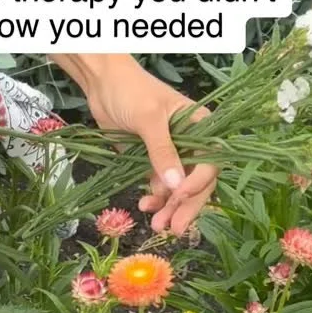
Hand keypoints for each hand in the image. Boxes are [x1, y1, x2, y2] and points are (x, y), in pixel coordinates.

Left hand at [56, 55, 216, 235]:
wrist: (101, 84)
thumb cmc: (131, 90)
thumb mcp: (148, 118)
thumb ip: (162, 151)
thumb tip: (175, 185)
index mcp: (201, 126)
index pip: (210, 161)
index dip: (198, 182)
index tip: (179, 196)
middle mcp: (191, 143)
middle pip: (197, 182)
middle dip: (186, 205)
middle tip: (175, 228)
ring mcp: (172, 154)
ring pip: (178, 189)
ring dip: (170, 207)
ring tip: (156, 224)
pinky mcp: (152, 162)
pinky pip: (159, 186)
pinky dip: (155, 199)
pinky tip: (144, 204)